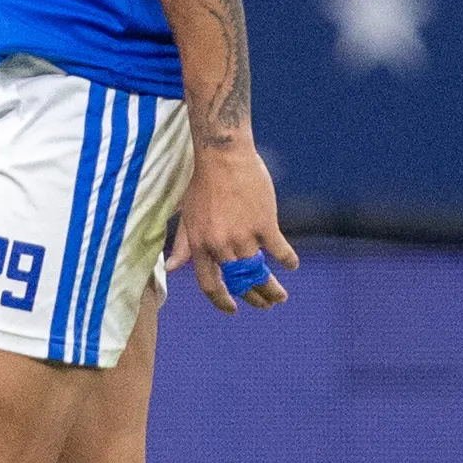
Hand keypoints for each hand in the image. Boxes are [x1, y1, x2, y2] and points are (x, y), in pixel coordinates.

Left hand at [172, 137, 298, 312]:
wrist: (222, 154)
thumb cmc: (202, 182)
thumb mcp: (187, 215)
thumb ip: (180, 244)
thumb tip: (171, 268)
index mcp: (200, 245)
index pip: (210, 285)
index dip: (221, 301)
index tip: (232, 308)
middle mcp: (221, 246)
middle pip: (239, 283)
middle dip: (253, 299)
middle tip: (264, 305)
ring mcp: (244, 236)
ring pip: (260, 273)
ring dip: (272, 289)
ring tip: (281, 296)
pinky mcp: (265, 224)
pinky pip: (280, 251)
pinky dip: (287, 260)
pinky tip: (291, 265)